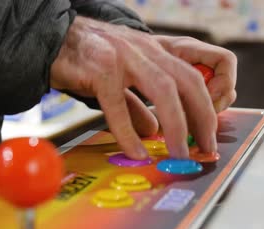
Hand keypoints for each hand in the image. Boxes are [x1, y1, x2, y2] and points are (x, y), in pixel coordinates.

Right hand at [51, 17, 233, 159]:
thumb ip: (138, 104)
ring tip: (179, 153)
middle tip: (206, 147)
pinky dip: (128, 132)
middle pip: (188, 81)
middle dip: (203, 117)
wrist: (54, 39)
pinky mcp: (100, 70)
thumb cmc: (88, 58)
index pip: (193, 74)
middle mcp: (146, 51)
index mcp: (155, 52)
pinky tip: (135, 151)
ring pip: (164, 89)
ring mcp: (125, 57)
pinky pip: (119, 105)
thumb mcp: (122, 78)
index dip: (208, 103)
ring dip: (177, 126)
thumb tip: (153, 130)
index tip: (209, 131)